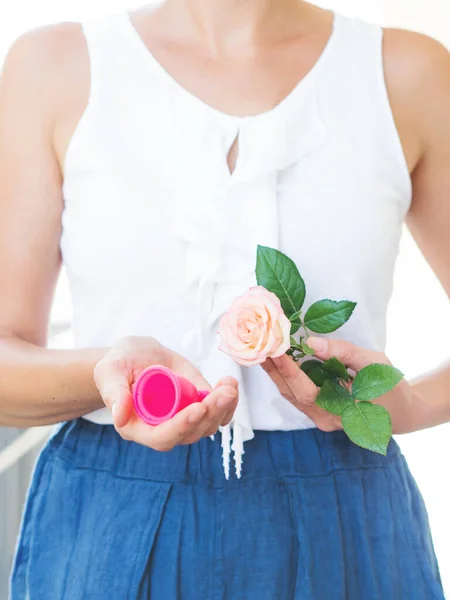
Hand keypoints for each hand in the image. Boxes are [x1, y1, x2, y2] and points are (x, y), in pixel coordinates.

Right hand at [94, 336, 238, 450]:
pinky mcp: (197, 406)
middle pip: (192, 432)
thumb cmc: (118, 364)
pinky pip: (217, 413)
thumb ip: (114, 392)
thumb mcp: (111, 372)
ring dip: (224, 407)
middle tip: (223, 391)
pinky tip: (230, 384)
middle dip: (211, 413)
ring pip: (208, 424)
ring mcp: (183, 419)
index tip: (198, 408)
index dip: (182, 426)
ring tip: (229, 384)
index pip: (164, 437)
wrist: (136, 354)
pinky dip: (228, 403)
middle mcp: (163, 429)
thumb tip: (119, 417)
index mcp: (139, 427)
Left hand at [262, 337, 418, 433]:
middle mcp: (325, 418)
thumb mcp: (373, 363)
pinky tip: (280, 362)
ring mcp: (321, 418)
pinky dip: (288, 378)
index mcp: (339, 410)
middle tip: (259, 346)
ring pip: (292, 396)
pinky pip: (298, 396)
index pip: (305, 389)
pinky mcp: (320, 413)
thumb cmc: (390, 386)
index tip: (273, 349)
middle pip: (292, 394)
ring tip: (263, 351)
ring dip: (278, 374)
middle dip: (274, 370)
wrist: (403, 412)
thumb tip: (311, 343)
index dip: (287, 369)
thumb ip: (342, 352)